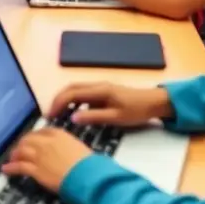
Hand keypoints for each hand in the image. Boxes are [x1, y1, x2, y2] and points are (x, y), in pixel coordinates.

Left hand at [2, 128, 91, 192]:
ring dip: (15, 155)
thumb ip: (68, 145)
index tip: (32, 141)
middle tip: (19, 150)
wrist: (87, 176)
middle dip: (22, 144)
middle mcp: (46, 142)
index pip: (41, 132)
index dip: (34, 137)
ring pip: (21, 151)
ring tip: (11, 159)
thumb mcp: (79, 147)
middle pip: (28, 140)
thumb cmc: (89, 164)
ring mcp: (39, 155)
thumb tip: (66, 150)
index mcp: (59, 134)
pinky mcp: (36, 170)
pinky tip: (6, 169)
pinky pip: (19, 166)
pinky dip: (11, 168)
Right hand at [48, 83, 173, 126]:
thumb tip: (72, 118)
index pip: (72, 94)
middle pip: (71, 88)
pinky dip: (73, 101)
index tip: (50, 116)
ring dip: (65, 100)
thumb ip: (94, 117)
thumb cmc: (137, 110)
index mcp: (99, 90)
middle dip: (58, 100)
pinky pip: (83, 94)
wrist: (154, 102)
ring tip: (58, 114)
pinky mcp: (103, 92)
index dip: (58, 103)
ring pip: (76, 90)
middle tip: (50, 115)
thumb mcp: (116, 117)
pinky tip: (73, 112)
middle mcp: (97, 85)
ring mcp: (100, 87)